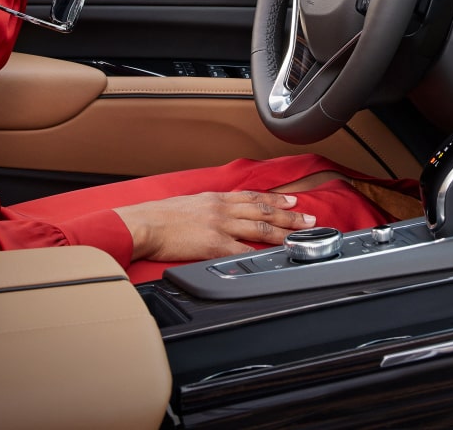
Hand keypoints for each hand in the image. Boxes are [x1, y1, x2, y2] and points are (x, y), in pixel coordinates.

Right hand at [114, 190, 317, 261]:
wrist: (143, 224)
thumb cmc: (157, 216)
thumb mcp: (185, 204)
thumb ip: (205, 208)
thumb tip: (215, 215)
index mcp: (213, 198)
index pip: (251, 196)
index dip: (274, 199)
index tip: (292, 200)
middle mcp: (220, 209)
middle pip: (262, 210)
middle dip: (288, 214)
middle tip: (309, 217)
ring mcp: (220, 226)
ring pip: (260, 227)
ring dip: (284, 231)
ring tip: (302, 234)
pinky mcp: (214, 245)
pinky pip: (244, 251)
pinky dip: (262, 254)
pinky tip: (276, 256)